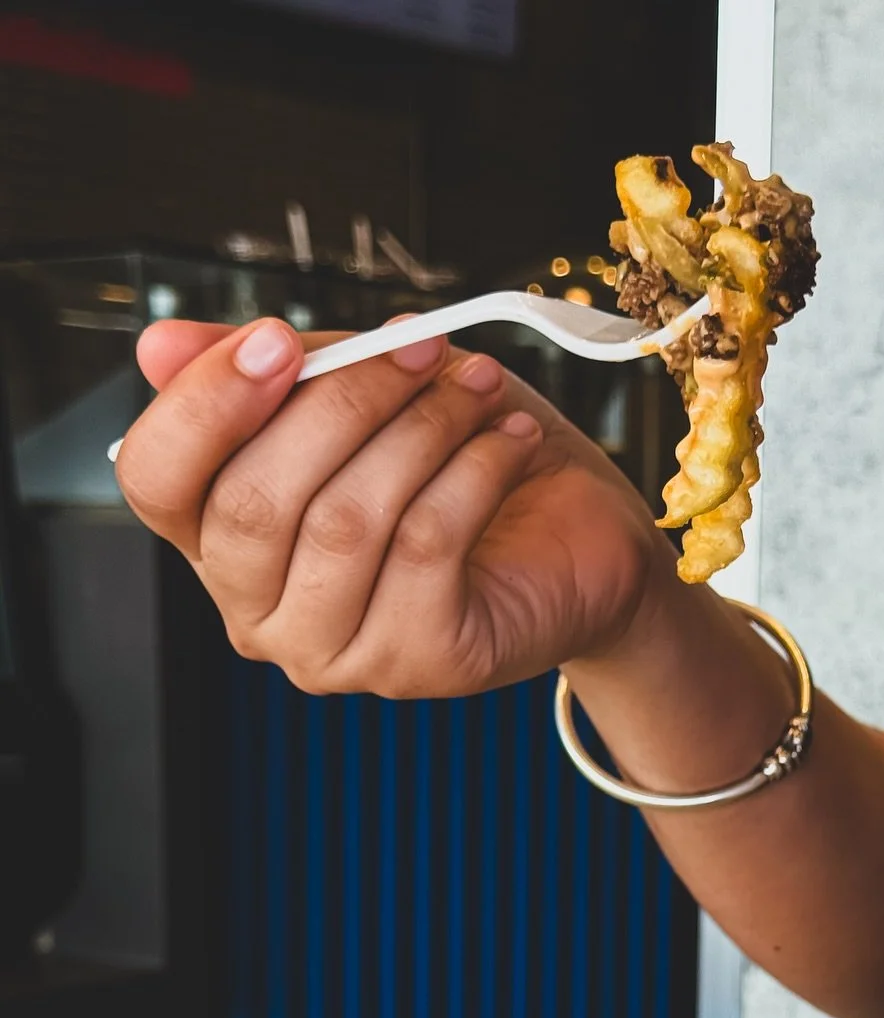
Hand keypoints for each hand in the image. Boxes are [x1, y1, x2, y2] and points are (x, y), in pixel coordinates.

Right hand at [115, 316, 676, 696]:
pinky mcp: (416, 664)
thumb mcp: (369, 394)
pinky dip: (473, 472)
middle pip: (254, 503)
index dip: (205, 405)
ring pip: (346, 522)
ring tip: (477, 386)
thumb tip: (162, 345)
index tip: (278, 339)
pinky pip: (425, 546)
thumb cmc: (462, 466)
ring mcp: (334, 653)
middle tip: (419, 346)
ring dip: (422, 430)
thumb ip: (277, 372)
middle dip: (343, 403)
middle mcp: (259, 613)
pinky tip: (508, 438)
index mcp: (221, 540)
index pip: (157, 482)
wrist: (578, 547)